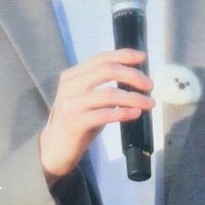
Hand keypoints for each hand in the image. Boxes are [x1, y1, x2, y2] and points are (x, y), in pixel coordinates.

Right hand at [39, 48, 153, 184]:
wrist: (55, 149)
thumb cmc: (77, 120)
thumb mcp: (86, 98)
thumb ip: (102, 86)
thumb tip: (135, 78)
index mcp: (72, 75)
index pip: (101, 58)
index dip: (123, 55)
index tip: (143, 57)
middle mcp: (69, 86)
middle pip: (106, 71)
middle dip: (132, 75)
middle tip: (150, 84)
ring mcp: (71, 104)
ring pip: (108, 94)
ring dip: (134, 97)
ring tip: (150, 103)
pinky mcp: (75, 123)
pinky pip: (104, 115)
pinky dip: (123, 112)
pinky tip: (136, 113)